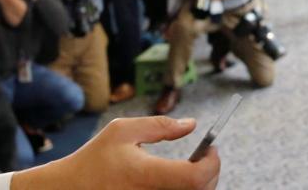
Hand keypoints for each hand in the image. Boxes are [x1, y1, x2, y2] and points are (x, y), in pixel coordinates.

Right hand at [13, 116, 217, 189]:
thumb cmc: (95, 159)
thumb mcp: (122, 131)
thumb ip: (159, 125)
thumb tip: (191, 124)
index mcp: (146, 174)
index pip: (195, 178)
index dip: (212, 163)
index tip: (211, 149)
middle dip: (211, 172)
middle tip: (205, 156)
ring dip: (200, 184)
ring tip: (191, 168)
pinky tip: (177, 181)